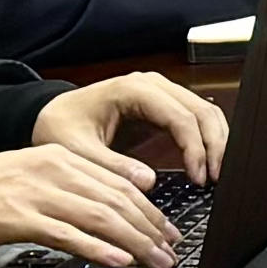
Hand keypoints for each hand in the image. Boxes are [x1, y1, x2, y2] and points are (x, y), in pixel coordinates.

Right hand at [0, 141, 190, 267]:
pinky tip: (117, 260)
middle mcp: (52, 169)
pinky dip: (96, 248)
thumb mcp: (27, 182)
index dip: (150, 208)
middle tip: (172, 251)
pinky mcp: (16, 217)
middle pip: (117, 198)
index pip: (118, 182)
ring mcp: (35, 192)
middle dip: (151, 227)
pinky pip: (66, 233)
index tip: (168, 230)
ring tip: (156, 260)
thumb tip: (104, 215)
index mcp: (58, 157)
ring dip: (135, 241)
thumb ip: (66, 192)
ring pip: (99, 215)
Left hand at [36, 69, 226, 180]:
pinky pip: (196, 118)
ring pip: (205, 112)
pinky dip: (207, 140)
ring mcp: (161, 93)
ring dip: (216, 142)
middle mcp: (153, 85)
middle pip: (202, 110)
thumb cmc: (59, 127)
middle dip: (215, 146)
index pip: (180, 116)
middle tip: (216, 181)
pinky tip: (206, 165)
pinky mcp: (163, 106)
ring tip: (216, 176)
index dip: (195, 148)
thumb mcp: (76, 150)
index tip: (199, 178)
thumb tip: (150, 182)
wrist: (50, 115)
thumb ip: (111, 166)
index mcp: (133, 89)